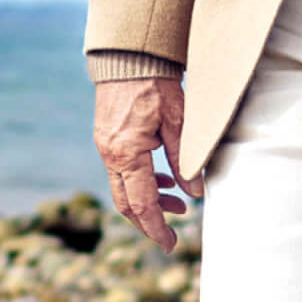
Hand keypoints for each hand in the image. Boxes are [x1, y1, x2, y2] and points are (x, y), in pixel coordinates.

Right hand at [94, 75, 200, 252]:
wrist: (130, 56)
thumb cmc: (156, 84)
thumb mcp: (179, 122)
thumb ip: (185, 160)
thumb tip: (195, 194)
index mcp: (127, 154)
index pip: (142, 204)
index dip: (157, 228)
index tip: (171, 245)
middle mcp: (111, 154)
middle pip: (126, 203)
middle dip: (149, 223)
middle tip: (172, 235)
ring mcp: (107, 147)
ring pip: (124, 188)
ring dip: (150, 201)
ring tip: (180, 205)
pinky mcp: (108, 138)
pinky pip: (123, 170)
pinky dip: (144, 182)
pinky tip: (166, 179)